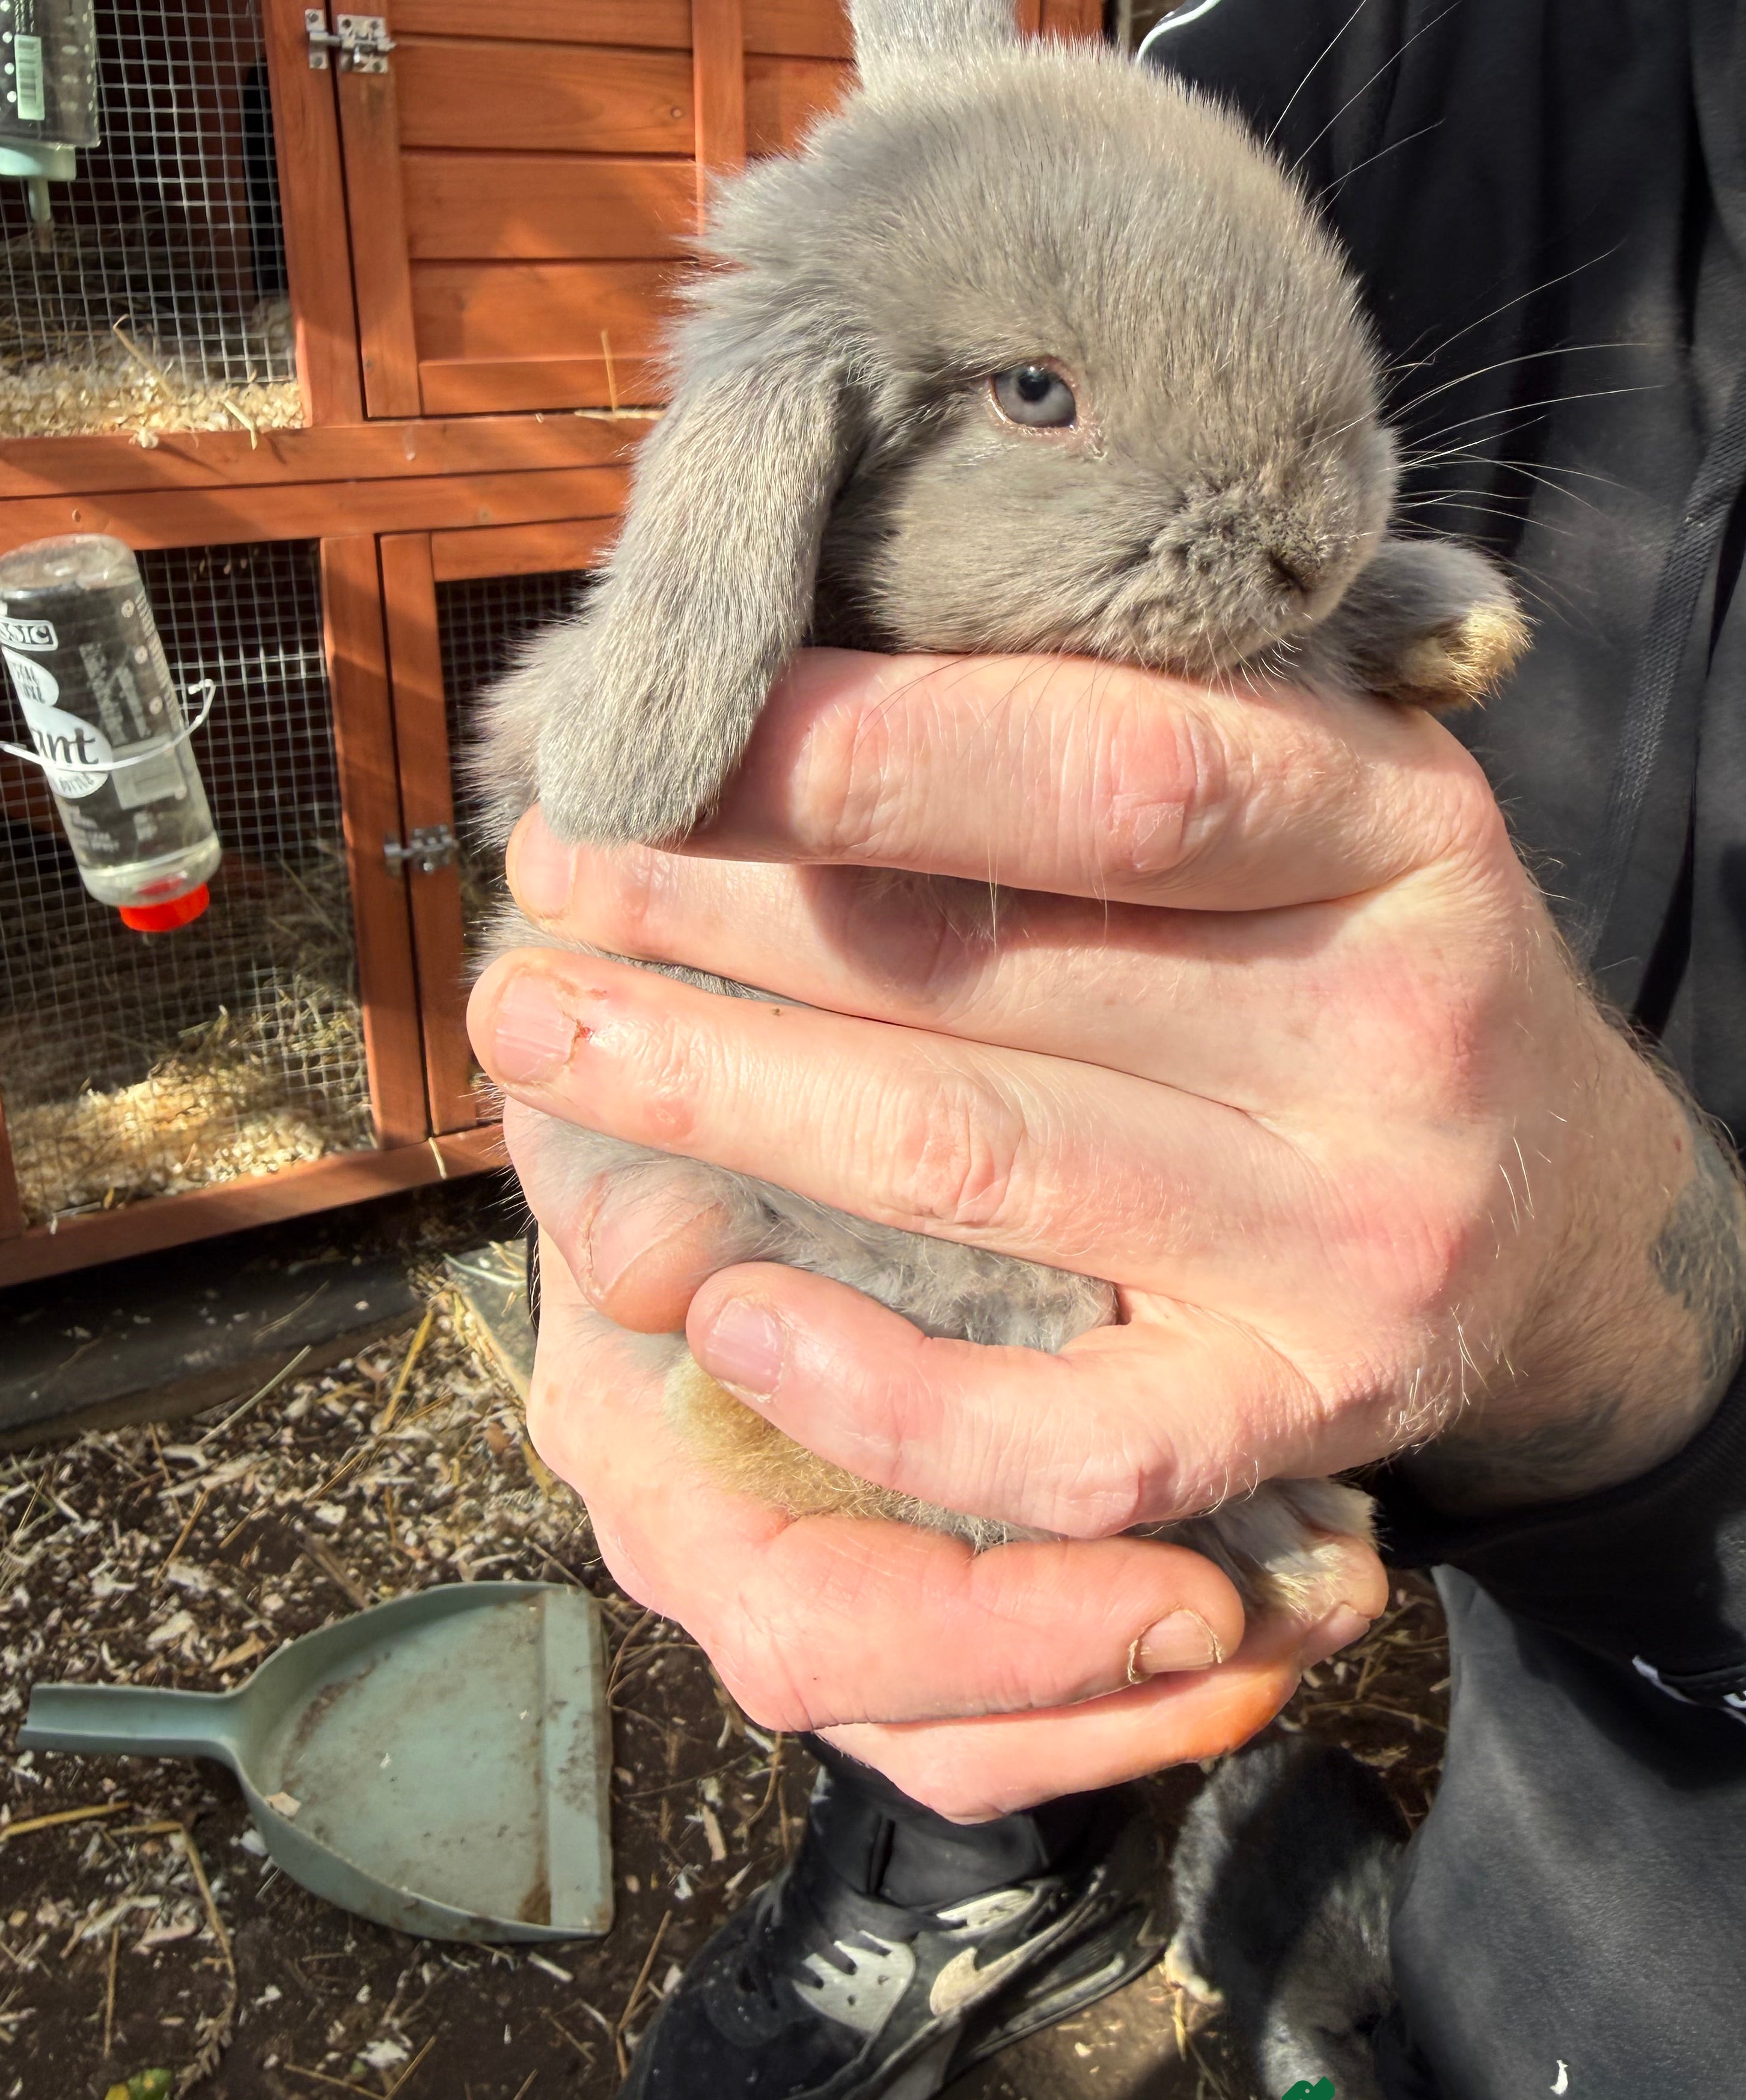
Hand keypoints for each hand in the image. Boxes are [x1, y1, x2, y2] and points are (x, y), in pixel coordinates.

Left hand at [469, 649, 1738, 1811]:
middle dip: (720, 916)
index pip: (1096, 769)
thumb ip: (1113, 718)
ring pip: (983, 1173)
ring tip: (542, 1035)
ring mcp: (1352, 1244)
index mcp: (1387, 822)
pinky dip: (882, 1394)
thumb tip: (802, 655)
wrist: (1557, 1195)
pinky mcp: (1305, 1411)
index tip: (656, 729)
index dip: (852, 751)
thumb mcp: (1300, 785)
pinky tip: (728, 1316)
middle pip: (991, 971)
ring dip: (722, 1098)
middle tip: (548, 870)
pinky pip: (1071, 1444)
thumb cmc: (1349, 951)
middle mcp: (1387, 1031)